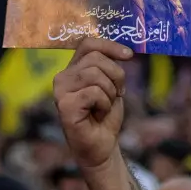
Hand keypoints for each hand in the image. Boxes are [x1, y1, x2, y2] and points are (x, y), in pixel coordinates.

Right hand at [53, 38, 132, 169]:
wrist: (102, 145)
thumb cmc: (105, 115)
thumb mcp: (110, 85)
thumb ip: (109, 67)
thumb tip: (125, 51)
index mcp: (72, 69)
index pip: (88, 44)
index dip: (110, 46)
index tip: (129, 55)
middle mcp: (62, 77)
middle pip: (96, 58)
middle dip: (116, 75)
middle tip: (117, 93)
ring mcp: (60, 91)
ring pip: (95, 74)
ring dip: (110, 93)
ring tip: (104, 106)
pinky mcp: (64, 105)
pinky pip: (94, 92)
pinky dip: (104, 104)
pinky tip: (98, 115)